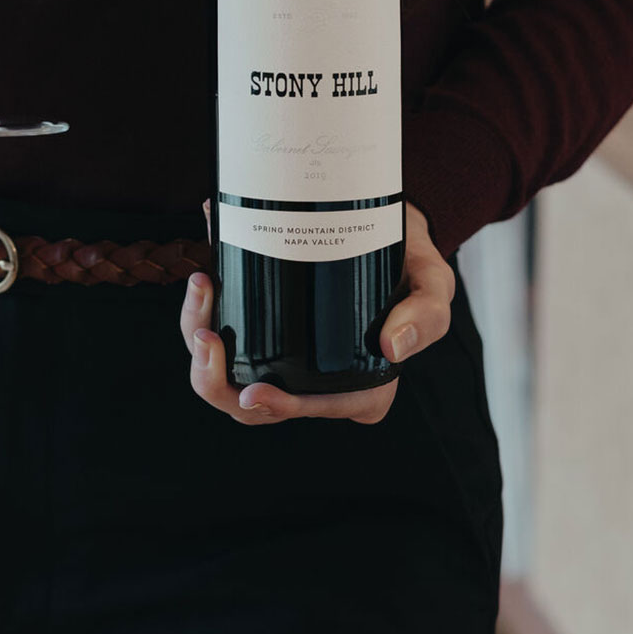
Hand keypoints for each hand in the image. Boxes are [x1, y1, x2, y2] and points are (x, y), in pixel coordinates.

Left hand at [181, 202, 454, 424]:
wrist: (386, 223)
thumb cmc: (411, 265)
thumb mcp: (434, 283)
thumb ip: (427, 313)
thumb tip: (393, 347)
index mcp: (358, 387)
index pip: (312, 410)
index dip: (278, 408)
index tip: (252, 391)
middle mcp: (315, 381)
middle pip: (253, 406)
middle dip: (216, 381)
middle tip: (208, 335)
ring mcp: (281, 360)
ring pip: (225, 380)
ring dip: (199, 346)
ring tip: (202, 293)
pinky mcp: (257, 330)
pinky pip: (218, 342)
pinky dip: (198, 317)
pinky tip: (204, 283)